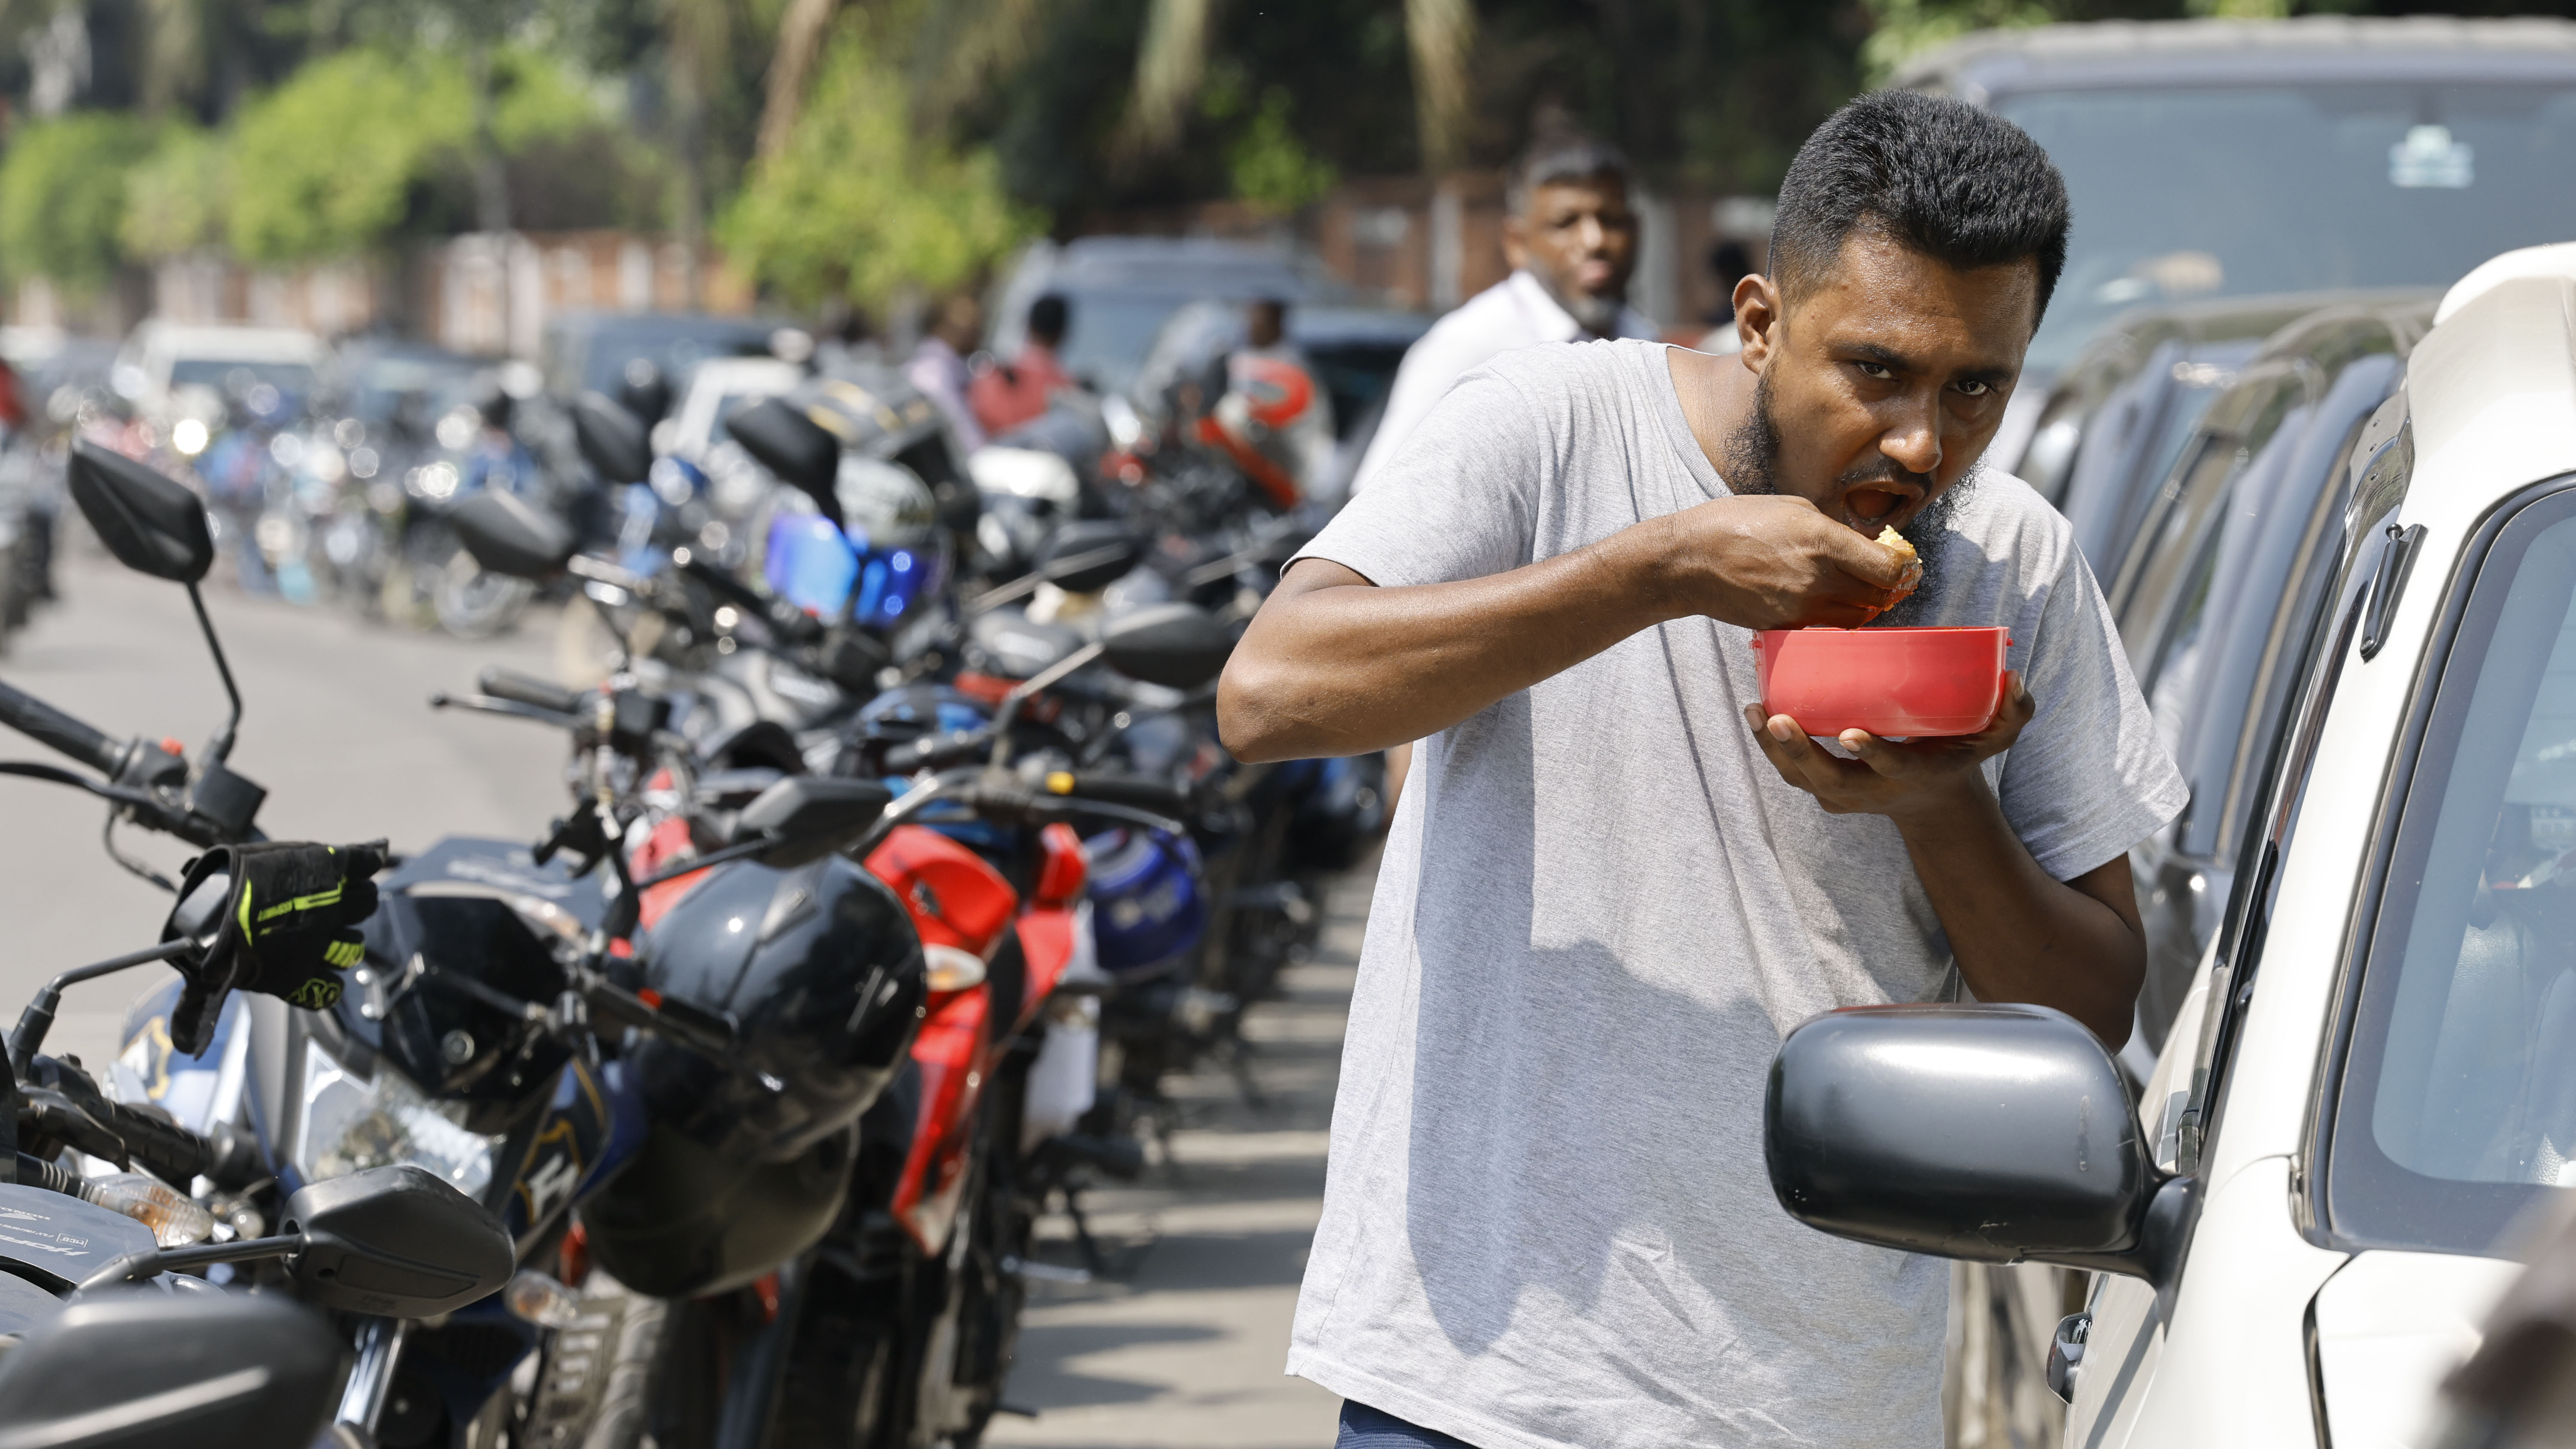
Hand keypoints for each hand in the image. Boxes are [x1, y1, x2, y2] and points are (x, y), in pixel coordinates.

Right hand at [1654, 495, 1919, 629]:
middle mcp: (1817, 579)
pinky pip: (1825, 625)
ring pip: (1856, 617)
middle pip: (1879, 596)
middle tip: (1887, 576)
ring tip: (1858, 589)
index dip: (1903, 567)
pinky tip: (1823, 598)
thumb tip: (1862, 544)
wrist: (1687, 561)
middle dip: (1888, 587)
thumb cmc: (1733, 522)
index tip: (1901, 561)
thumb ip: (1832, 528)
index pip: (1888, 568)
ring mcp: (1800, 608)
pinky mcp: (1786, 626)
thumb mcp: (1791, 507)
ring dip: (1864, 605)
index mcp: (1822, 541)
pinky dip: (1833, 615)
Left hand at [1743, 672, 2032, 824]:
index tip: (1850, 734)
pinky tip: (1753, 713)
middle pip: (1827, 778)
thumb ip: (2012, 712)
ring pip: (1799, 776)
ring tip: (1753, 711)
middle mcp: (1870, 791)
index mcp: (1910, 776)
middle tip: (1775, 719)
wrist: (1930, 798)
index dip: (1871, 754)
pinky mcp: (1822, 786)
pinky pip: (1790, 771)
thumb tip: (2014, 679)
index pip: (1889, 769)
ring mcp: (1841, 793)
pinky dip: (1769, 747)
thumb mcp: (1993, 739)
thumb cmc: (1958, 755)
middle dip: (1799, 751)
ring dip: (1772, 748)